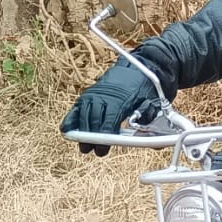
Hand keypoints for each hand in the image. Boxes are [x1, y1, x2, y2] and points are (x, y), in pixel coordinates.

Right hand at [60, 57, 175, 155]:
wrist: (136, 70)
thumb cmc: (144, 90)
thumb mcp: (152, 105)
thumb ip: (149, 124)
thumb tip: (155, 144)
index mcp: (121, 99)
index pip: (109, 120)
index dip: (104, 135)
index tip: (101, 148)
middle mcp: (105, 95)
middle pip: (93, 118)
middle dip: (91, 137)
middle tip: (92, 150)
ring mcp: (94, 93)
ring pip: (83, 113)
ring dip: (81, 131)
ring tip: (83, 147)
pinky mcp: (88, 94)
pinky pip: (77, 107)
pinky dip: (71, 118)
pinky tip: (66, 130)